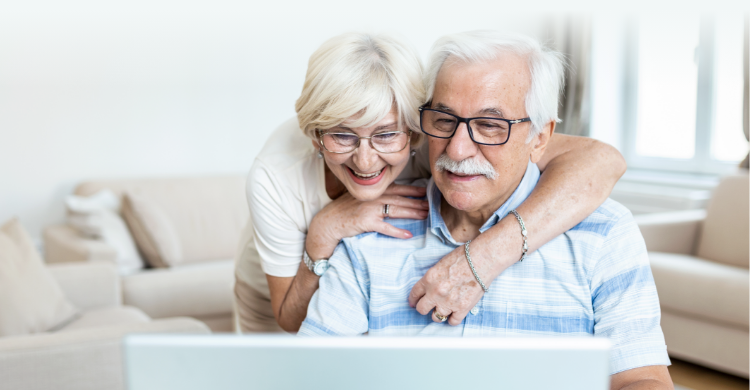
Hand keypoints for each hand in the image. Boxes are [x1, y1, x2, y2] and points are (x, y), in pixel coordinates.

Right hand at [305, 184, 427, 260]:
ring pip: (396, 210)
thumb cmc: (343, 211)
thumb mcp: (359, 199)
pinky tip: (408, 235)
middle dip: (417, 202)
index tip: (425, 192)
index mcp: (373, 191)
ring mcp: (370, 209)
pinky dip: (397, 231)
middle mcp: (373, 198)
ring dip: (412, 213)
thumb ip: (374, 196)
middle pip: (400, 199)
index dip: (412, 189)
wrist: (327, 222)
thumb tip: (391, 198)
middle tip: (431, 206)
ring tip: (425, 216)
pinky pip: (385, 227)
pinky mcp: (366, 222)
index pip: (396, 188)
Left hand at [408, 244, 485, 325]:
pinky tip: (454, 314)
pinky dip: (452, 319)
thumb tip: (429, 288)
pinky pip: (452, 322)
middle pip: (421, 309)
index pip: (414, 294)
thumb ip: (432, 278)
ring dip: (439, 313)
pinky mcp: (462, 308)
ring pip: (436, 318)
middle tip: (428, 306)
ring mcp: (449, 302)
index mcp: (429, 279)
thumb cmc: (463, 258)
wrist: (481, 260)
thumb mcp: (440, 264)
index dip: (413, 299)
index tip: (414, 302)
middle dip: (424, 308)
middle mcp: (436, 293)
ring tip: (444, 308)